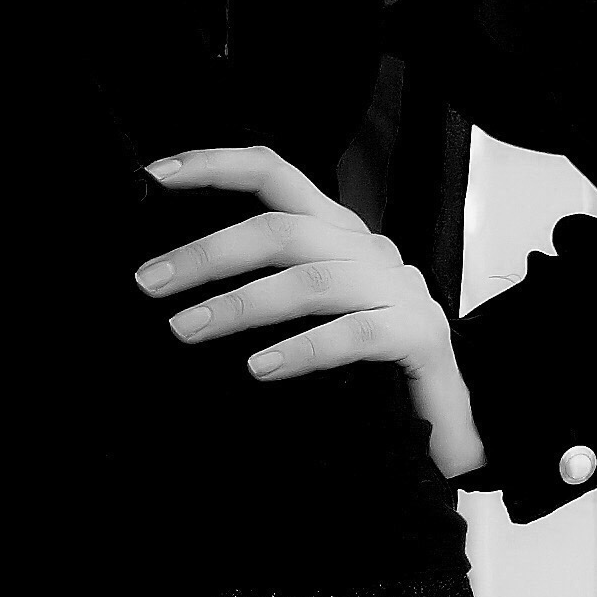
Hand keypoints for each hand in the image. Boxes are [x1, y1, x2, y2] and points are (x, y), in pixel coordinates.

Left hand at [136, 144, 486, 485]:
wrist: (447, 429)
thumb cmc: (363, 375)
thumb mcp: (304, 321)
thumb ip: (261, 295)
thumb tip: (177, 300)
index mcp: (336, 236)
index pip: (276, 176)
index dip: (216, 166)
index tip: (154, 177)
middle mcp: (368, 252)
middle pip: (283, 230)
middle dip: (209, 253)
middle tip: (150, 284)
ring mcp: (399, 291)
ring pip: (312, 280)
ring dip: (241, 303)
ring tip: (186, 328)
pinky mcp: (421, 337)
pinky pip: (355, 334)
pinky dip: (303, 349)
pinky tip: (259, 368)